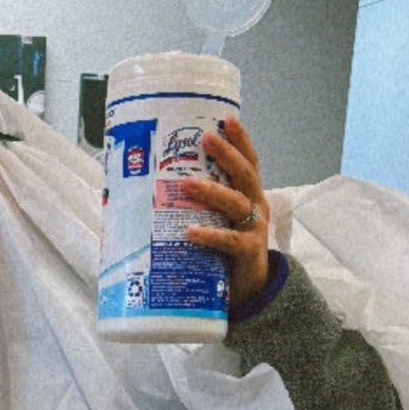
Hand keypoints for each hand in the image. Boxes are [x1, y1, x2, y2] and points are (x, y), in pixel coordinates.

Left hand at [183, 115, 269, 311]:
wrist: (250, 290)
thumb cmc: (226, 251)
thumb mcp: (217, 222)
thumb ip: (197, 205)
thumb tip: (152, 189)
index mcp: (249, 196)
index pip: (248, 162)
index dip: (240, 140)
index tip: (227, 119)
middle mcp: (255, 207)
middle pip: (244, 175)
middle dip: (227, 154)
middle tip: (206, 139)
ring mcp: (254, 229)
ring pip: (236, 203)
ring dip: (211, 191)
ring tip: (187, 184)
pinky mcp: (248, 252)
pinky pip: (229, 240)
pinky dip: (209, 235)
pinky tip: (190, 231)